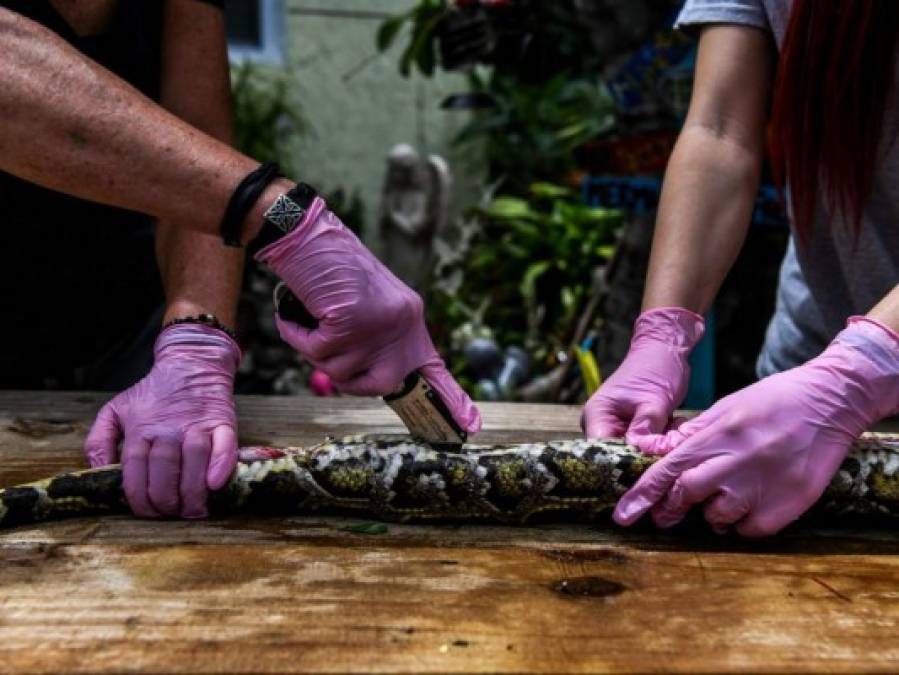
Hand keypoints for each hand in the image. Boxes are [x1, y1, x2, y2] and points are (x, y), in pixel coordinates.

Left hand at [83, 324, 240, 518]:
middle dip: (167, 502)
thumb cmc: (152, 393)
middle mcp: (168, 428)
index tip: (148, 513)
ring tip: (194, 510)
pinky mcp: (223, 421)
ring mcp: (197, 425)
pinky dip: (222, 466)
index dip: (141, 500)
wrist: (191, 364)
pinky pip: (225, 446)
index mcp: (140, 429)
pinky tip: (216, 484)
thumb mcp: (115, 410)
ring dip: (193, 492)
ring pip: (194, 462)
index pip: (136, 473)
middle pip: (165, 471)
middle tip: (171, 514)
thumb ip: (98, 441)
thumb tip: (98, 472)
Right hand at [256, 196, 480, 433]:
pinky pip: (314, 352)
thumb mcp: (367, 304)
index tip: (471, 424)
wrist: (308, 234)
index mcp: (409, 316)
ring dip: (316, 348)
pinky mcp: (347, 324)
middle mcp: (401, 322)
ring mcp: (375, 325)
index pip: (432, 366)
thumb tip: (379, 377)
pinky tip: (298, 313)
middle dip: (351, 381)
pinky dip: (298, 335)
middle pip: (380, 383)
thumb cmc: (331, 267)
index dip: (449, 397)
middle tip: (333, 353)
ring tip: (314, 316)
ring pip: (338, 371)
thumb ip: (378, 338)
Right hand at [582, 307, 703, 449]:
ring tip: (674, 427)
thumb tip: (643, 455)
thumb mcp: (654, 402)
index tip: (649, 464)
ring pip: (634, 452)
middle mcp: (601, 424)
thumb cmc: (656, 369)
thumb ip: (646, 431)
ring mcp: (615, 427)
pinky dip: (661, 440)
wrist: (665, 350)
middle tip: (669, 443)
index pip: (601, 452)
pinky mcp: (631, 428)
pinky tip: (674, 425)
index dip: (622, 463)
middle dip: (645, 454)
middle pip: (617, 456)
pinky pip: (644, 444)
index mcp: (596, 415)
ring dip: (657, 446)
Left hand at [613, 317, 898, 536]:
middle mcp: (736, 461)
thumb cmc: (772, 402)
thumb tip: (652, 450)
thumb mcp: (725, 408)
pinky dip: (743, 523)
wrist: (829, 401)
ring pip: (718, 517)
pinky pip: (750, 529)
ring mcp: (763, 486)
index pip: (668, 470)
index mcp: (717, 435)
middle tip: (668, 513)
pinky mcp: (787, 506)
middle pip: (687, 495)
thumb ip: (690, 434)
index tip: (622, 516)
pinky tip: (750, 503)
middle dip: (672, 508)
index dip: (641, 495)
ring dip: (711, 513)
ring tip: (723, 496)